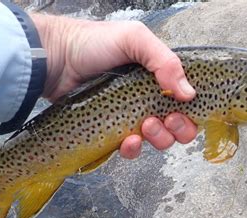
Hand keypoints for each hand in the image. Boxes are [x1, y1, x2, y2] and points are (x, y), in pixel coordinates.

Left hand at [30, 15, 196, 158]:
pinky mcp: (113, 131)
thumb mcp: (134, 39)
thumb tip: (189, 94)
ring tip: (145, 126)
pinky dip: (133, 149)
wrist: (56, 60)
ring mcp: (132, 117)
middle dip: (178, 128)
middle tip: (166, 120)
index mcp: (159, 77)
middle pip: (179, 126)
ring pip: (158, 140)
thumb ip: (164, 61)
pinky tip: (127, 141)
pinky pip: (131, 149)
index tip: (181, 111)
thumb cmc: (94, 43)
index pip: (187, 101)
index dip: (191, 112)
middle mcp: (150, 99)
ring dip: (158, 138)